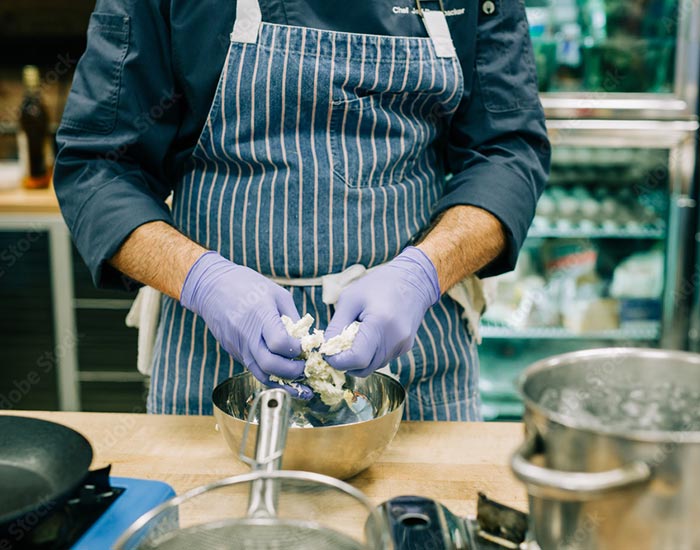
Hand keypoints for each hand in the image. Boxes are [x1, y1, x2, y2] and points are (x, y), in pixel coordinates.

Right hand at [180, 252, 305, 386]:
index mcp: (260, 315)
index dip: (297, 350)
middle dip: (292, 372)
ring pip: (261, 374)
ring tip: (298, 379)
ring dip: (282, 381)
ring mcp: (238, 346)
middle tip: (305, 368)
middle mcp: (247, 335)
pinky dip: (270, 375)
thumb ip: (293, 318)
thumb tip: (307, 340)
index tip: (306, 347)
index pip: (280, 343)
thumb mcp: (278, 294)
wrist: (211, 287)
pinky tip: (282, 373)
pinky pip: (254, 369)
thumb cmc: (248, 285)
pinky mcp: (234, 352)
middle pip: (270, 365)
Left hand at [324, 247, 439, 376]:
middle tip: (337, 346)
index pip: (356, 359)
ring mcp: (402, 346)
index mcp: (380, 324)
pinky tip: (368, 335)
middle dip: (346, 362)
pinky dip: (370, 354)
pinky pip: (381, 360)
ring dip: (358, 359)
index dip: (338, 360)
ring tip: (354, 336)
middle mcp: (395, 340)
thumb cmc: (378, 285)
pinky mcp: (405, 348)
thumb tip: (326, 349)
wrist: (413, 280)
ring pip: (372, 366)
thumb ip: (336, 326)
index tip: (327, 352)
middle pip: (364, 368)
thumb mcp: (350, 299)